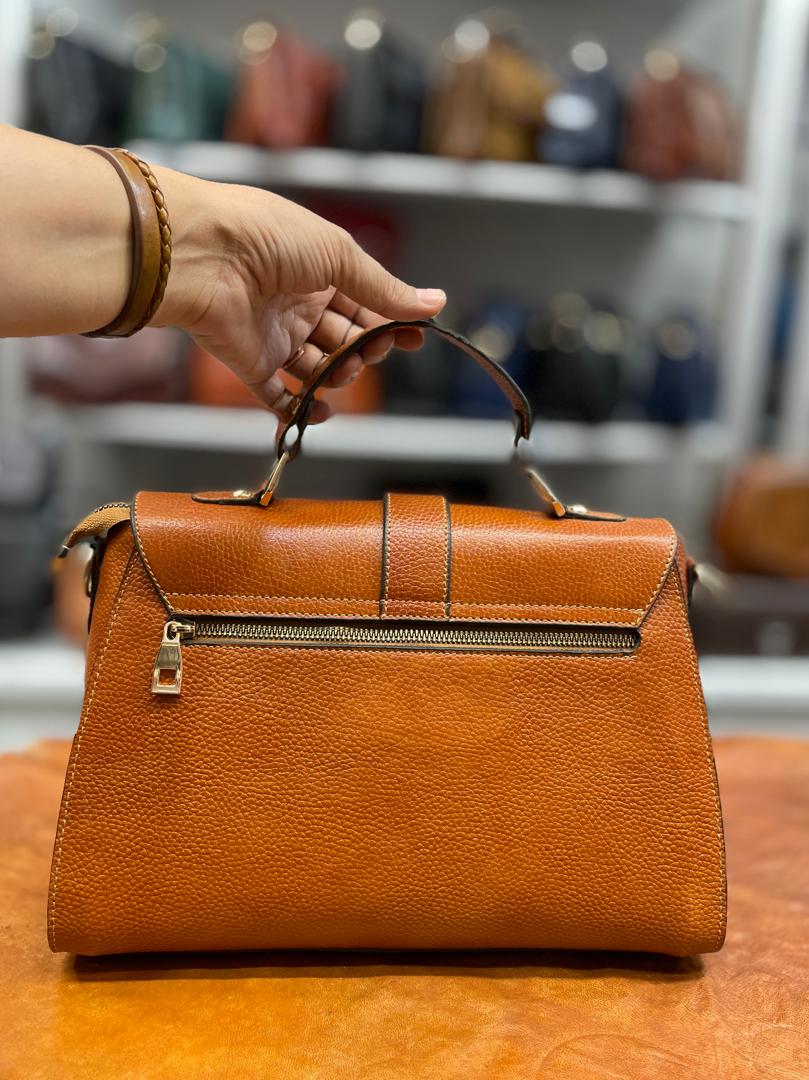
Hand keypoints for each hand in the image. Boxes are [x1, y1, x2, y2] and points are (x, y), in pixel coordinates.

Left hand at [155, 172, 446, 421]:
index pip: (365, 303)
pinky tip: (323, 410)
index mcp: (320, 269)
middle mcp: (298, 302)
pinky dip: (302, 410)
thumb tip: (435, 302)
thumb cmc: (266, 237)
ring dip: (340, 375)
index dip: (391, 322)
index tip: (414, 339)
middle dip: (366, 348)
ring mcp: (274, 334)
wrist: (202, 255)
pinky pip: (280, 396)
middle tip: (371, 349)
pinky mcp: (251, 362)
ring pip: (320, 368)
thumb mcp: (339, 256)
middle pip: (346, 338)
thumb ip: (384, 289)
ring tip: (345, 368)